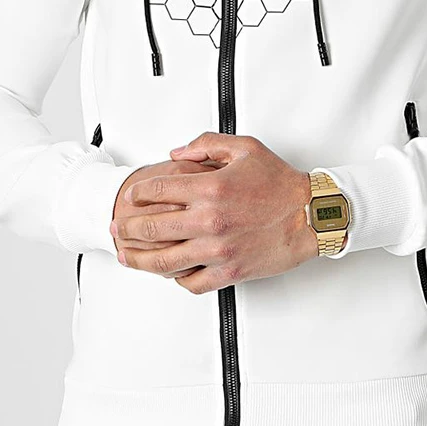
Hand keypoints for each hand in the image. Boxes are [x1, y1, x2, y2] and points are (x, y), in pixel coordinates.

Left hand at [111, 132, 317, 292]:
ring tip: (126, 256)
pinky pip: (192, 282)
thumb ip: (207, 143)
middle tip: (117, 227)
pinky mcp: (229, 271)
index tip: (131, 196)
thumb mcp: (245, 148)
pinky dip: (176, 279)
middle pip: (151, 228)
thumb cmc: (280, 184)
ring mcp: (218, 250)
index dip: (138, 192)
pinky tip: (170, 272)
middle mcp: (210, 221)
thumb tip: (177, 151)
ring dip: (139, 259)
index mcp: (211, 188)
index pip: (158, 190)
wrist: (310, 215)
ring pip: (164, 262)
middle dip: (127, 227)